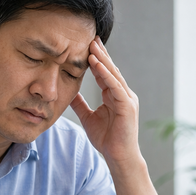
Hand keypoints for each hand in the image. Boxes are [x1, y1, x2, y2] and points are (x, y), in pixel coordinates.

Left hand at [70, 37, 140, 165]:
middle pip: (110, 69)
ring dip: (102, 59)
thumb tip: (68, 92)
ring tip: (92, 46)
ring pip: (113, 74)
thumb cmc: (106, 139)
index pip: (104, 73)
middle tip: (90, 37)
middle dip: (100, 53)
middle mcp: (123, 94)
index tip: (86, 45)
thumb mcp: (88, 117)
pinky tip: (97, 64)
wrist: (118, 157)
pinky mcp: (127, 106)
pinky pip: (115, 86)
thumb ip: (80, 104)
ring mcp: (127, 99)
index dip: (95, 59)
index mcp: (114, 96)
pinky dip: (106, 74)